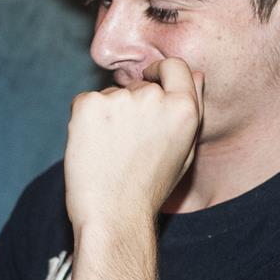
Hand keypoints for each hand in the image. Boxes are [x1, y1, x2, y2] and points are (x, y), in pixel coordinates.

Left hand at [64, 57, 204, 232]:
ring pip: (110, 96)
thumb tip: (195, 73)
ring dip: (107, 116)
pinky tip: (91, 149)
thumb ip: (193, 110)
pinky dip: (84, 121)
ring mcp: (119, 98)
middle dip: (130, 106)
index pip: (174, 66)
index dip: (160, 70)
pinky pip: (85, 103)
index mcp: (183, 108)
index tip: (150, 78)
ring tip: (109, 153)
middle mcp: (154, 97)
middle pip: (138, 86)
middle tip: (125, 146)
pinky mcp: (87, 104)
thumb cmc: (149, 188)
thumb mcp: (185, 151)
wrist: (114, 214)